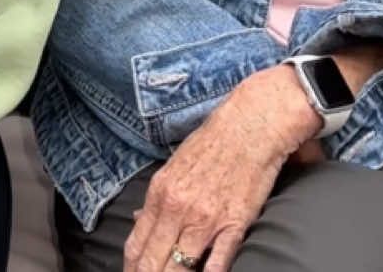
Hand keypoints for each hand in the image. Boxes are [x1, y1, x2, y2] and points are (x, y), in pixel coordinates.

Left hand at [124, 63, 318, 271]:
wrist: (250, 125)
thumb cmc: (213, 143)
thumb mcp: (175, 166)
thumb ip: (157, 198)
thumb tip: (138, 221)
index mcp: (161, 193)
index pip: (136, 246)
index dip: (132, 269)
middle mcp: (178, 208)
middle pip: (152, 262)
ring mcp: (205, 219)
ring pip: (179, 268)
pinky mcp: (234, 225)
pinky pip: (217, 264)